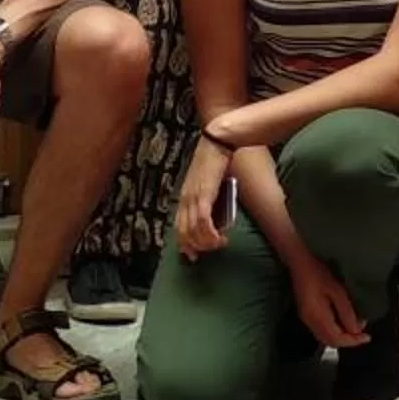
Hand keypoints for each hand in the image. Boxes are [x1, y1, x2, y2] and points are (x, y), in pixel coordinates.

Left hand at [175, 140, 235, 256]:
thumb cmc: (216, 161)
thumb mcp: (209, 184)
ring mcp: (192, 197)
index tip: (192, 256)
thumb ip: (210, 199)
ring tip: (220, 244)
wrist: (217, 143)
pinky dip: (210, 233)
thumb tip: (218, 217)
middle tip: (211, 251)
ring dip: (207, 242)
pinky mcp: (203, 194)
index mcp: (184, 197)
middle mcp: (184, 199)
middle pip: (185, 233)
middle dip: (197, 247)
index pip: (178, 227)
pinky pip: (203, 221)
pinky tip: (219, 238)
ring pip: (194, 230)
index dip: (184, 244)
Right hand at [288, 255, 367, 348]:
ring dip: (341, 337)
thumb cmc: (319, 273)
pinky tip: (343, 323)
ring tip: (356, 328)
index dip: (352, 341)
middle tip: (363, 334)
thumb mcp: (337, 291)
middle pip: (330, 341)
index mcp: (317, 317)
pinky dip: (334, 332)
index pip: (336, 339)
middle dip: (348, 340)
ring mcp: (306, 319)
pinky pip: (321, 331)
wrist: (299, 262)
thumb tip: (356, 330)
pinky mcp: (306, 315)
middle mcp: (310, 322)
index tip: (367, 337)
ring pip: (325, 338)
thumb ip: (346, 313)